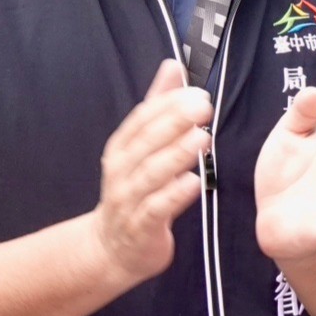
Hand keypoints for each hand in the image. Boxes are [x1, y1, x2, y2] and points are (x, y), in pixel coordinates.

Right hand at [93, 60, 211, 283]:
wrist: (113, 248)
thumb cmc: (134, 190)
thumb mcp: (141, 147)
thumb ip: (158, 107)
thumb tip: (172, 67)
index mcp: (122, 148)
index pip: (141, 119)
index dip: (167, 104)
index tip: (196, 91)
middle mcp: (121, 170)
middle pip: (146, 142)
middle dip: (173, 122)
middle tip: (203, 106)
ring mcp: (128, 199)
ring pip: (151, 174)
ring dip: (177, 155)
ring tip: (202, 140)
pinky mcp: (141, 226)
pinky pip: (156, 209)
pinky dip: (174, 195)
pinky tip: (194, 182)